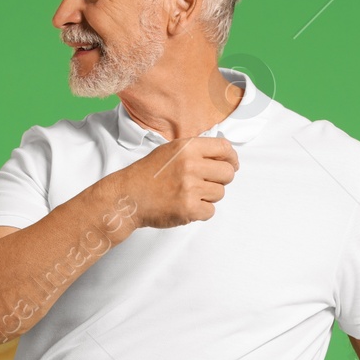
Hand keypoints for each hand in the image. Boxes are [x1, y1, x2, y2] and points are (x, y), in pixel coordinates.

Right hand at [113, 135, 237, 229]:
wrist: (128, 196)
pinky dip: (201, 212)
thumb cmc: (147, 174)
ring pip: (220, 193)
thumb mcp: (170, 151)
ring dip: (208, 196)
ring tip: (189, 194)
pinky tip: (186, 206)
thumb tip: (223, 156)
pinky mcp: (189, 208)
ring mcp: (190, 187)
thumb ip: (196, 151)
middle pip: (228, 173)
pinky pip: (211, 211)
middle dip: (221, 180)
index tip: (231, 164)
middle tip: (206, 183)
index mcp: (187, 147)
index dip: (231, 158)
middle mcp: (190, 165)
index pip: (224, 148)